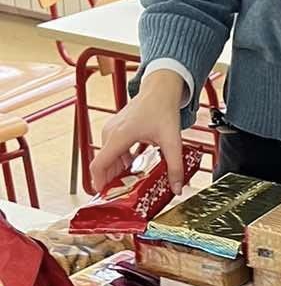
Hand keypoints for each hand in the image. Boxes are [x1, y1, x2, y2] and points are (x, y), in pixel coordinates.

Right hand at [92, 68, 187, 192]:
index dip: (99, 183)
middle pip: (102, 164)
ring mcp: (111, 129)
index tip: (105, 197)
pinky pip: (112, 150)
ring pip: (107, 157)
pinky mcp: (115, 128)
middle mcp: (110, 133)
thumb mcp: (172, 141)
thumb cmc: (162, 108)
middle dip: (110, 181)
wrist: (160, 89)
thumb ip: (175, 166)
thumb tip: (177, 188)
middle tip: (122, 196)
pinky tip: (133, 168)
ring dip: (116, 172)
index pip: (99, 165)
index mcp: (119, 137)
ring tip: (129, 185)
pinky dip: (119, 161)